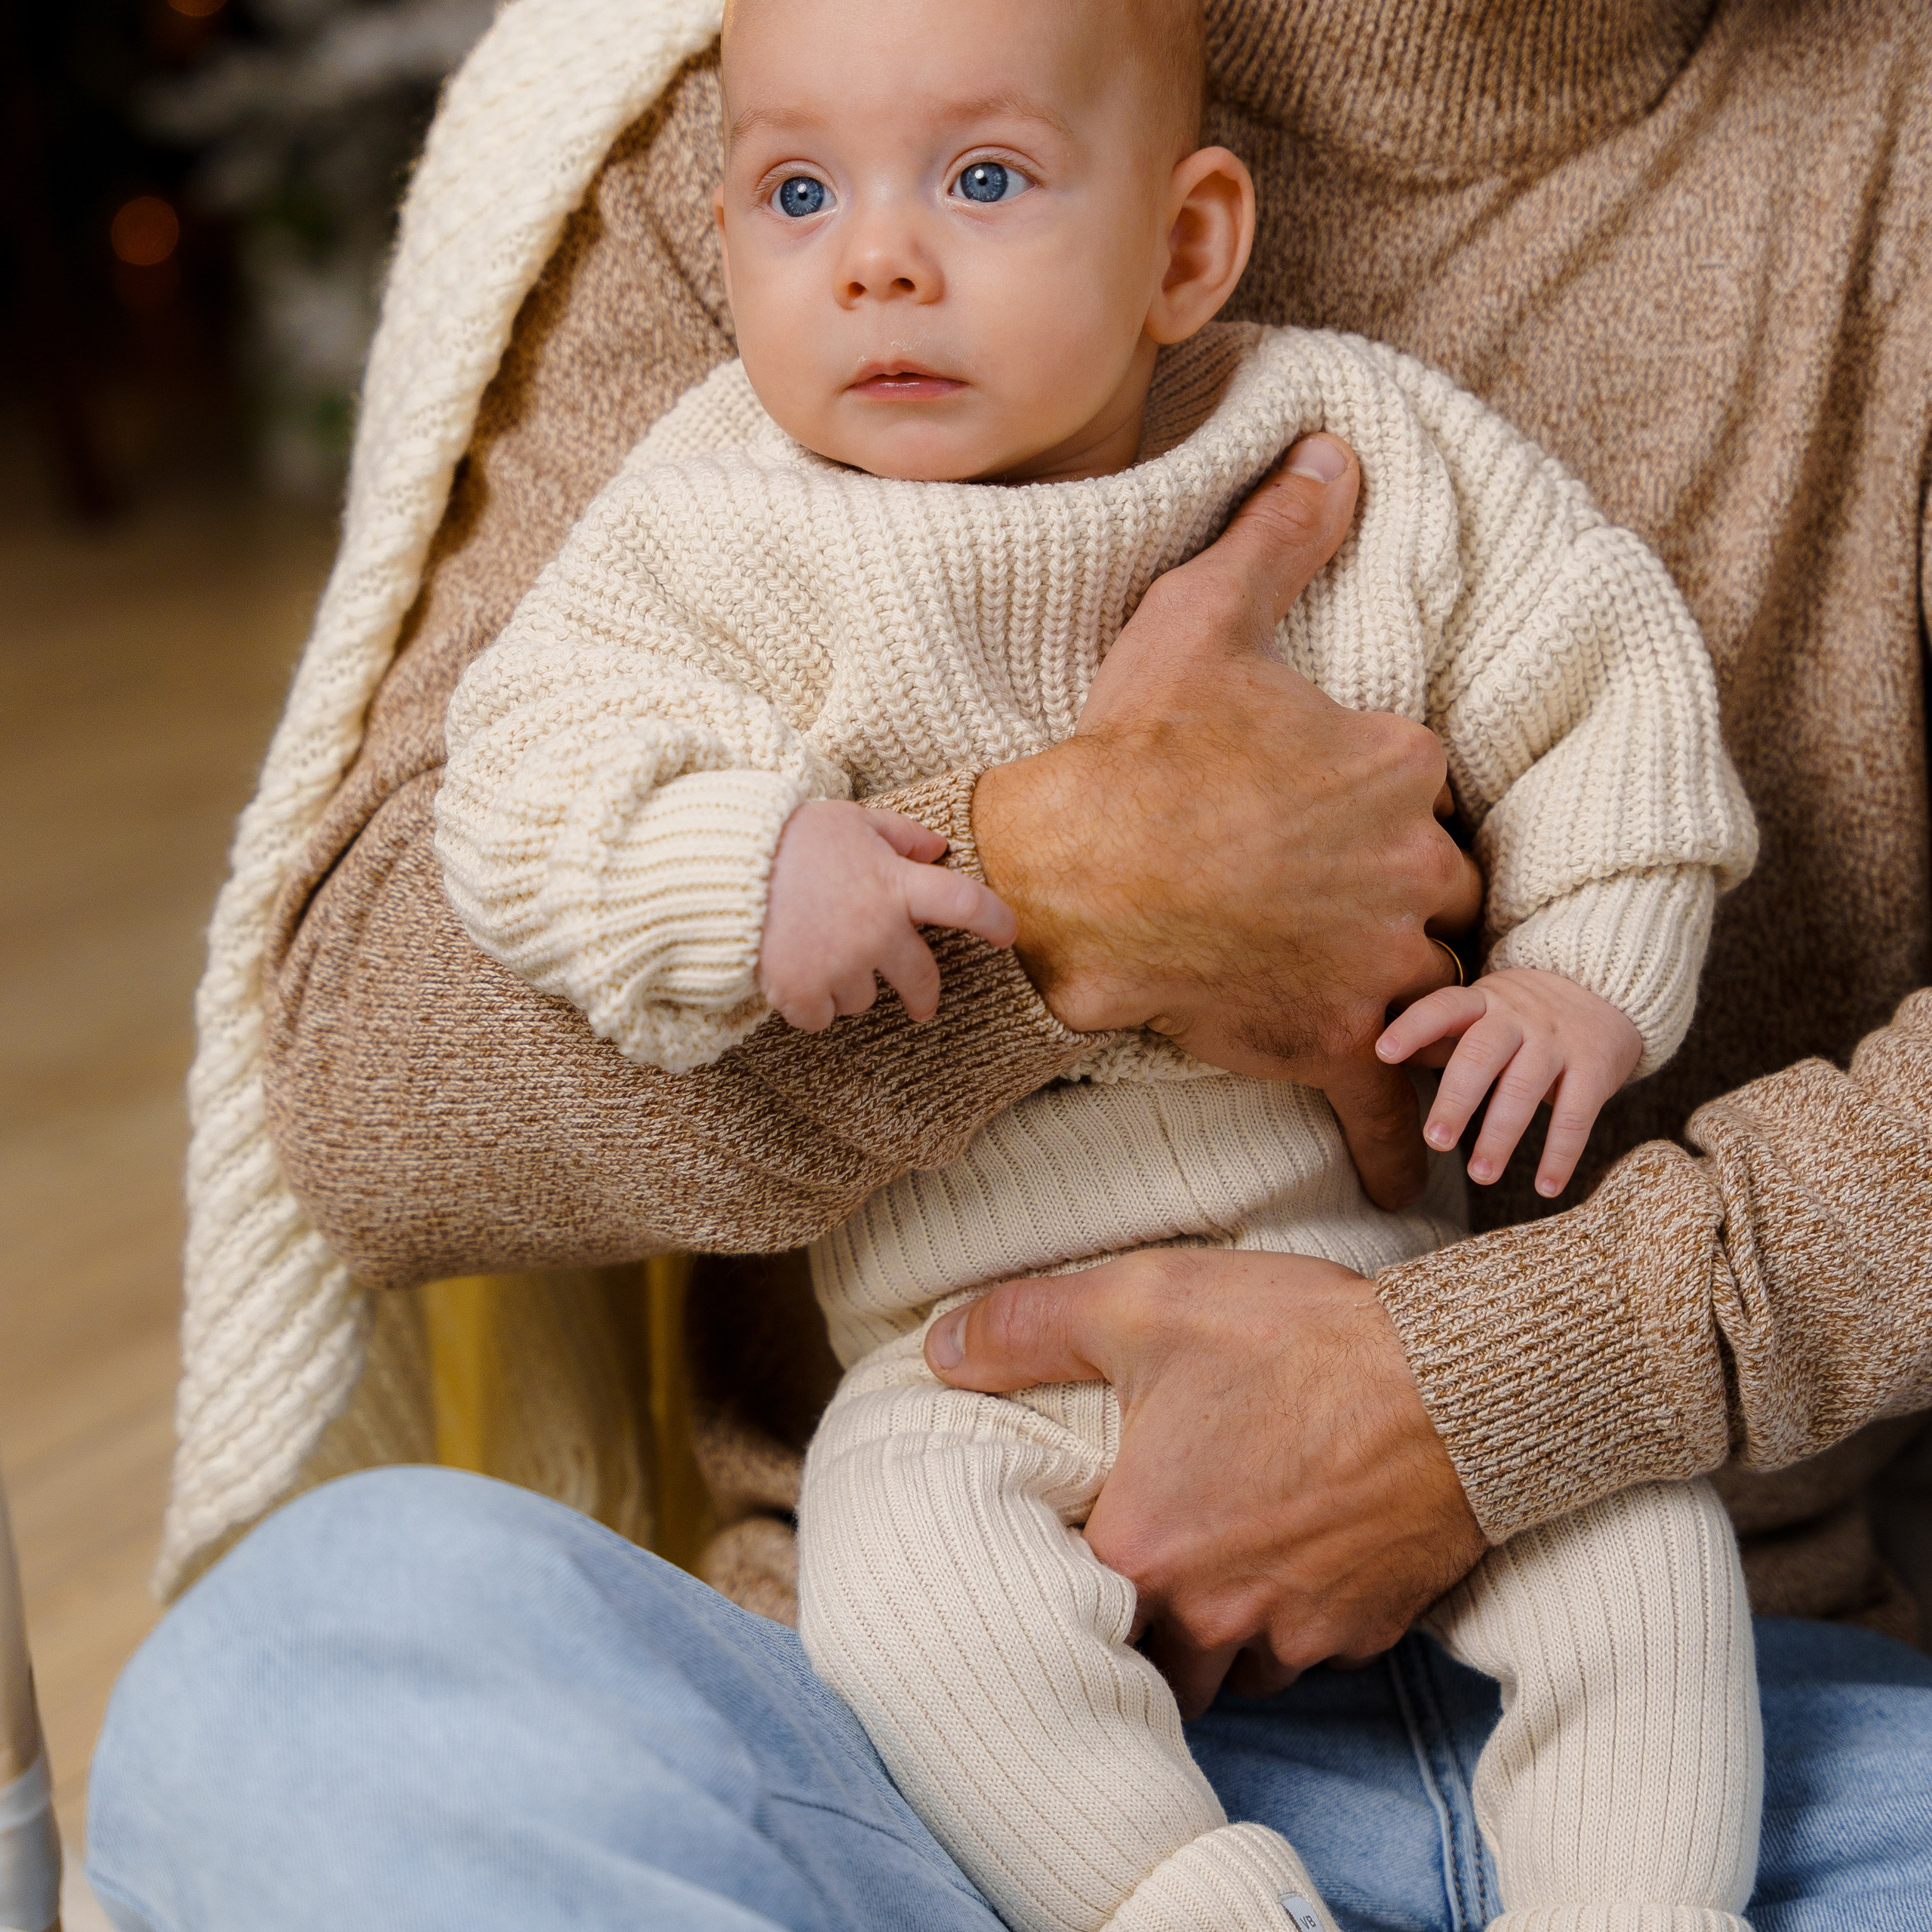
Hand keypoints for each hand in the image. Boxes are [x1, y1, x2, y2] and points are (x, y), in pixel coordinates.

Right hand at [759, 801, 1016, 1030]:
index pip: (966, 905)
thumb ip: (900, 835)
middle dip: (924, 995)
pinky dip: (810, 1005)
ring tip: (817, 957)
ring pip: (864, 999)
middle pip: (922, 978)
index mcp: (895, 885)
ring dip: (849, 985)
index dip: (995, 922)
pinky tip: (794, 979)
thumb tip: (939, 847)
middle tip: (921, 1004)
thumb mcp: (849, 820)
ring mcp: (840, 966)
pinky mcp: (801, 992)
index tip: (1008, 936)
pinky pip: (821, 1018)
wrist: (718, 865)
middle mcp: (876, 931)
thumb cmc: (786, 838)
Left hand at [923, 1249, 1485, 1717]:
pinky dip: (1295, 1613)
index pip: (1067, 1608)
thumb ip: (1028, 1327)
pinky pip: (1312, 1645)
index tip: (1064, 1545)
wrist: (1460, 1382)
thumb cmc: (1298, 1341)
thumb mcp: (1142, 1303)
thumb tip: (940, 1348)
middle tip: (1140, 1561)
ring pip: (1236, 1665)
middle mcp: (1216, 1619)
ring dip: (1219, 1628)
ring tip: (1216, 1553)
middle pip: (1152, 1660)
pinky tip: (1296, 1543)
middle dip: (1140, 1624)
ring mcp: (1300, 1631)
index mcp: (1144, 1554)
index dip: (1059, 1579)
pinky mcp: (1368, 1626)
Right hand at [971, 435, 1483, 1209]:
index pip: (1426, 795)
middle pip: (1442, 894)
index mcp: (1396, 767)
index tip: (1314, 823)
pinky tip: (1408, 1171)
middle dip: (1398, 902)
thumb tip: (1339, 449)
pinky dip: (1399, 1137)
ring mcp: (1380, 962)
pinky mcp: (1336, 1039)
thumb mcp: (1203, 621)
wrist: (1063, 872)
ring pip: (1431, 986)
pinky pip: (1391, 1102)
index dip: (1376, 811)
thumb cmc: (1132, 750)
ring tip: (1357, 1003)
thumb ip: (1282, 539)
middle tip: (1319, 907)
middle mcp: (1412, 867)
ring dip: (1403, 996)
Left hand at [1376, 967, 1642, 1197]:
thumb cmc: (1521, 1014)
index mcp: (1481, 1001)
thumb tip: (1380, 1061)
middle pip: (1481, 1055)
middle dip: (1456, 1100)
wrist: (1607, 989)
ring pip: (1525, 1088)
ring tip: (1481, 1174)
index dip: (1413, 1028)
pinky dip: (1561, 1154)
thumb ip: (1439, 1037)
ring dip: (1502, 1135)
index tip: (1383, 1052)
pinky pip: (1578, 1115)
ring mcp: (1557, 1041)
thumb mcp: (1481, 1011)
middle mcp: (1518, 1016)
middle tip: (1435, 1141)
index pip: (1443, 1007)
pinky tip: (1546, 1187)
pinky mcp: (1595, 1068)